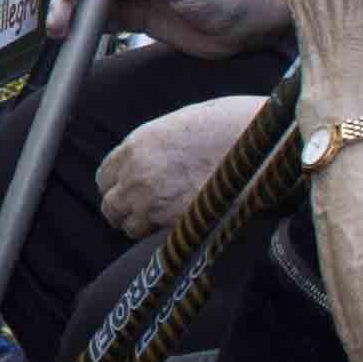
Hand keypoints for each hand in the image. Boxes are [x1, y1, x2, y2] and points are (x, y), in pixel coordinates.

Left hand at [98, 91, 266, 239]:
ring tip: (163, 221)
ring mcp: (154, 201)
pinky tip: (181, 226)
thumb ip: (155, 147)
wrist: (258, 142)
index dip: (117, 186)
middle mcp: (137, 175)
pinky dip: (163, 236)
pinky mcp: (177, 222)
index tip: (128, 191)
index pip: (105, 177)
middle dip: (123, 210)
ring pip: (129, 226)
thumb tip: (152, 162)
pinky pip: (155, 237)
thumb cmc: (227, 124)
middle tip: (141, 213)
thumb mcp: (179, 124)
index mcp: (136, 145)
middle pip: (110, 206)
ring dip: (142, 226)